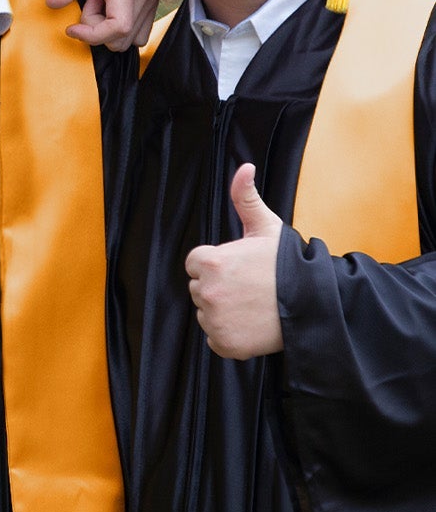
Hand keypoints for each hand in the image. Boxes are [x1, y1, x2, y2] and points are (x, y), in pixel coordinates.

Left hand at [33, 0, 157, 50]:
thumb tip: (55, 2)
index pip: (120, 26)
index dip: (93, 35)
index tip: (71, 28)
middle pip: (125, 34)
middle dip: (98, 29)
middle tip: (85, 0)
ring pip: (131, 35)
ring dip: (107, 26)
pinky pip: (137, 29)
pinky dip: (117, 24)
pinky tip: (104, 2)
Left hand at [183, 163, 284, 358]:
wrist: (315, 304)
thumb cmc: (288, 264)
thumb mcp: (266, 227)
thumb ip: (245, 197)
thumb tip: (245, 167)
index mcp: (210, 262)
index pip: (197, 264)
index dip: (219, 264)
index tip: (242, 268)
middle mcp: (206, 291)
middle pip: (200, 288)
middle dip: (220, 287)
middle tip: (251, 287)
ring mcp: (215, 320)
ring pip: (207, 312)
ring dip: (224, 310)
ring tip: (254, 305)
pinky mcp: (224, 343)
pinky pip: (215, 337)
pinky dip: (230, 334)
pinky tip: (252, 324)